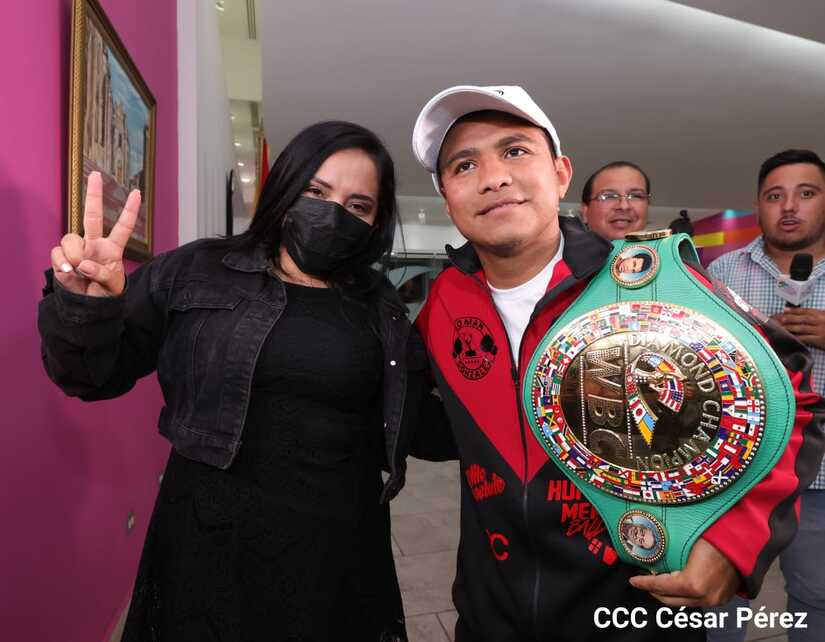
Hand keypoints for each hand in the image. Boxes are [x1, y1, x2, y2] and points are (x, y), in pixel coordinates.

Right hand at [50, 172, 140, 296]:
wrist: (87, 304)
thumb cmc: (104, 292)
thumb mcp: (112, 286)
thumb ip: (102, 275)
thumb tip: (84, 264)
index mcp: (113, 249)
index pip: (123, 227)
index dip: (130, 210)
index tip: (137, 192)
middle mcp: (94, 244)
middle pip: (92, 216)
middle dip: (93, 194)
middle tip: (96, 175)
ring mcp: (77, 248)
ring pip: (70, 239)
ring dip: (74, 256)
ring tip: (80, 271)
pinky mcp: (62, 256)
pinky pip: (58, 254)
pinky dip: (62, 264)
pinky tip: (69, 272)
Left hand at [628, 539, 739, 606]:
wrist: (744, 542)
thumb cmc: (715, 538)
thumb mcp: (687, 544)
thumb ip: (669, 555)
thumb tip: (649, 552)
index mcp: (693, 584)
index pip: (661, 586)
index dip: (644, 583)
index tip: (633, 580)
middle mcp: (704, 597)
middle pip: (670, 599)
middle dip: (653, 590)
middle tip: (643, 580)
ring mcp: (714, 601)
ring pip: (683, 602)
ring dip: (668, 593)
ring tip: (658, 580)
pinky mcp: (721, 600)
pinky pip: (696, 601)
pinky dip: (683, 594)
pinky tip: (677, 583)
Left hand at [772, 307, 824, 349]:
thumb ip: (817, 315)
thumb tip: (803, 314)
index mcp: (822, 314)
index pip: (806, 311)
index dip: (795, 310)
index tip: (785, 310)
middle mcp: (820, 321)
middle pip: (802, 318)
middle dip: (789, 318)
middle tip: (779, 318)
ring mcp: (819, 330)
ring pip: (801, 328)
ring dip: (790, 327)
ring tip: (780, 327)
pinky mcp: (819, 340)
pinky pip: (805, 338)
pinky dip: (796, 337)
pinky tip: (789, 337)